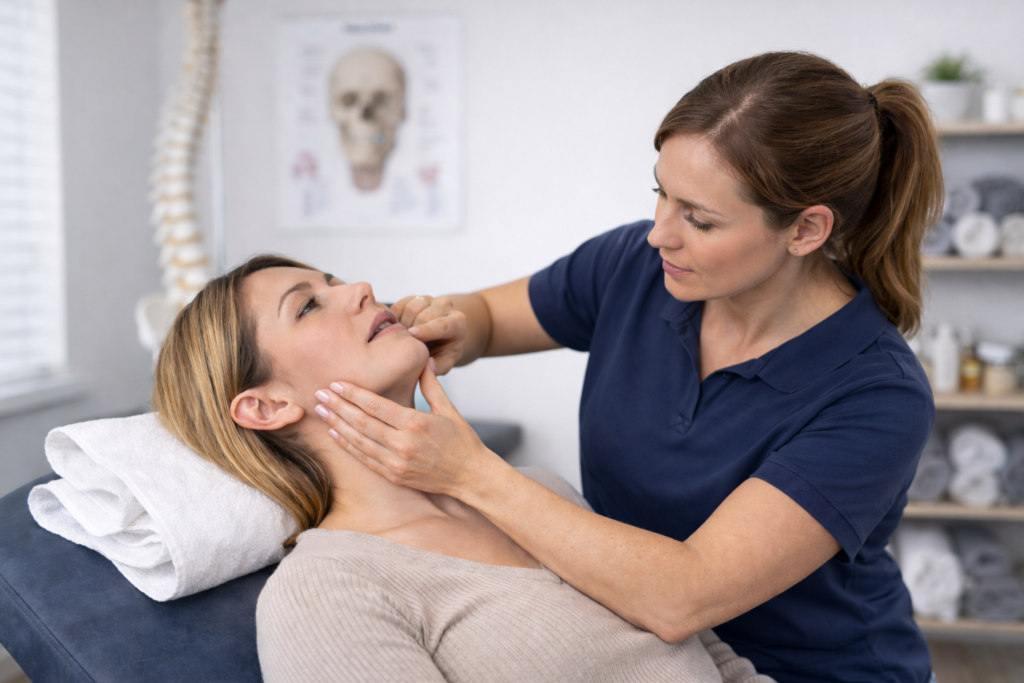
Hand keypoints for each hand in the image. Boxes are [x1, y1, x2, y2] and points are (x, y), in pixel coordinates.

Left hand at [313, 361, 502, 495]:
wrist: (471, 476)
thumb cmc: (462, 441)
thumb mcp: (449, 409)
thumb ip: (431, 384)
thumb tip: (423, 358)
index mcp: (415, 423)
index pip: (376, 406)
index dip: (353, 394)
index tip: (336, 384)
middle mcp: (403, 444)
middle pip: (362, 422)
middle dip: (338, 407)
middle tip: (318, 394)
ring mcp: (396, 462)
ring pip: (359, 441)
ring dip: (337, 425)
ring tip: (321, 411)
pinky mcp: (394, 475)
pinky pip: (365, 459)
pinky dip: (347, 446)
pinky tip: (335, 434)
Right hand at [390, 295, 466, 374]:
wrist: (442, 335)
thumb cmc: (444, 351)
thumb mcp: (445, 363)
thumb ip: (437, 367)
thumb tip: (427, 367)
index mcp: (457, 322)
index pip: (442, 324)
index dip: (427, 329)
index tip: (413, 334)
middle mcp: (445, 306)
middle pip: (423, 316)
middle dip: (411, 331)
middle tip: (404, 346)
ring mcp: (430, 299)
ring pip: (411, 307)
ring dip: (402, 324)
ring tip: (402, 339)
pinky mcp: (414, 297)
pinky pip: (399, 305)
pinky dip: (394, 318)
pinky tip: (397, 329)